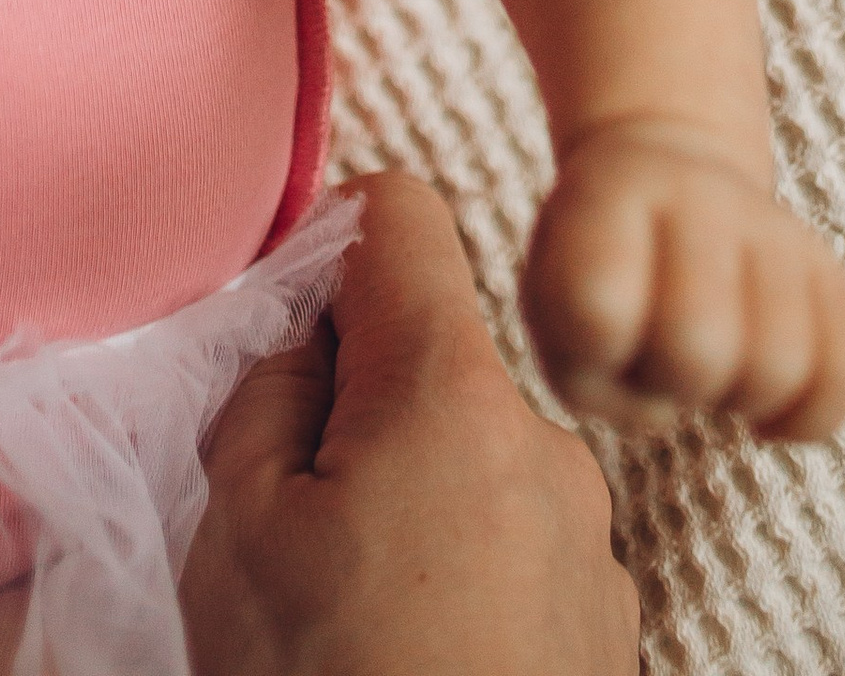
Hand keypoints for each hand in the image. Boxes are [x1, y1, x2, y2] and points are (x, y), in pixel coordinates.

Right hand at [181, 171, 637, 675]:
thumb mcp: (236, 530)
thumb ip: (268, 393)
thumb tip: (309, 344)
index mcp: (451, 391)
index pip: (402, 213)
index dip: (330, 241)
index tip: (287, 322)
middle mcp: (546, 445)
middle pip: (435, 358)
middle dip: (359, 408)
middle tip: (291, 516)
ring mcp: (592, 544)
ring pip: (478, 463)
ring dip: (414, 504)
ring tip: (352, 617)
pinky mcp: (607, 631)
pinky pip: (520, 554)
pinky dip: (463, 582)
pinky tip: (413, 660)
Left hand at [524, 125, 844, 443]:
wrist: (661, 176)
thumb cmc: (597, 269)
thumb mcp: (550, 305)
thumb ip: (580, 370)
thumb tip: (662, 405)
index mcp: (606, 198)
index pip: (597, 306)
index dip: (593, 352)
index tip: (598, 335)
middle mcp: (695, 196)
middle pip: (698, 347)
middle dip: (672, 382)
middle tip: (662, 360)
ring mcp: (771, 226)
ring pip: (781, 367)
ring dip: (740, 401)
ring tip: (715, 376)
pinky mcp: (827, 266)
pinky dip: (807, 418)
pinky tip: (765, 409)